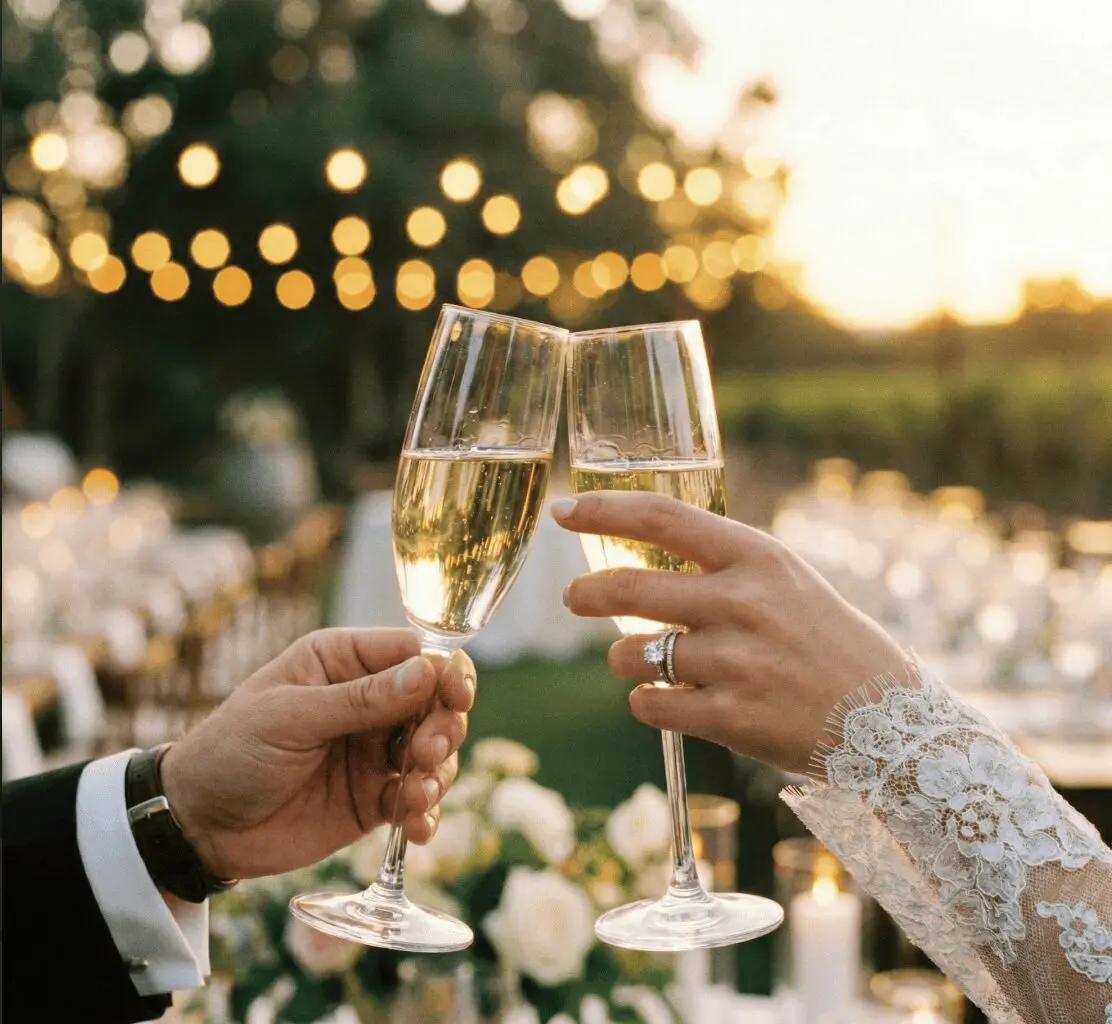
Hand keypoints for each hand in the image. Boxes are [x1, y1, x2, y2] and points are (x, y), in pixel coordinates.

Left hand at [160, 628, 474, 879]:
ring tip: (416, 795)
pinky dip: (425, 813)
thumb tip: (428, 672)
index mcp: (345, 662)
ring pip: (437, 751)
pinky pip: (417, 800)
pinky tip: (416, 828)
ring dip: (438, 772)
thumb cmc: (231, 751)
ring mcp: (373, 751)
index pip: (415, 654)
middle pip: (437, 703)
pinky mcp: (373, 799)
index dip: (444, 672)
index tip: (455, 696)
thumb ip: (362, 699)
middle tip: (426, 754)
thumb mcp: (291, 717)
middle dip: (444, 727)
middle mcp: (369, 701)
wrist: (196, 826)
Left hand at [554, 492, 906, 773]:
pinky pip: (649, 704)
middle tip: (573, 597)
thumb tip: (644, 556)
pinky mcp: (729, 717)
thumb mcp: (786, 581)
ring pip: (630, 653)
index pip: (662, 517)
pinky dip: (646, 701)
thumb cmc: (828, 643)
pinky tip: (669, 700)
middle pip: (628, 587)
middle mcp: (742, 602)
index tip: (564, 511)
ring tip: (648, 663)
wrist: (889, 722)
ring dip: (624, 659)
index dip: (603, 511)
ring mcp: (735, 661)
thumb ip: (723, 566)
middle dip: (586, 594)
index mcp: (757, 557)